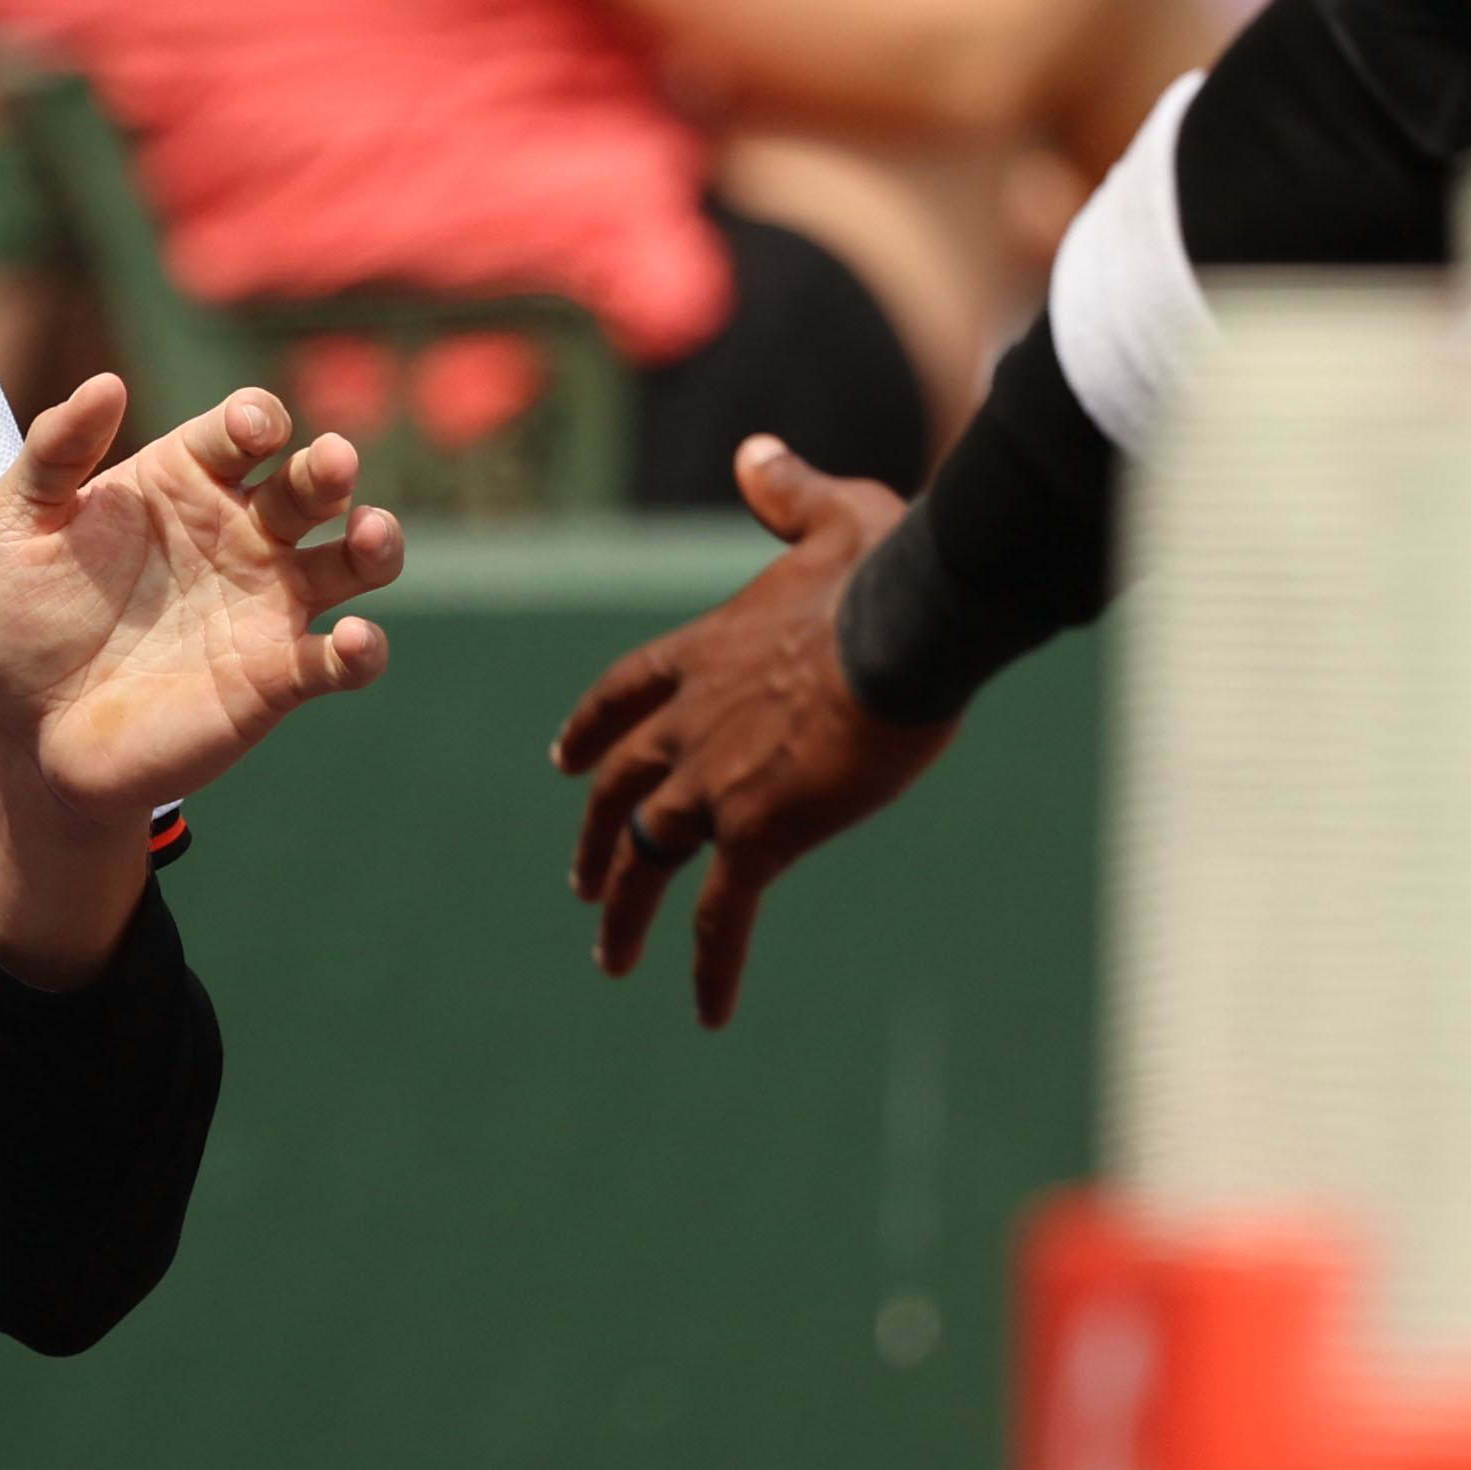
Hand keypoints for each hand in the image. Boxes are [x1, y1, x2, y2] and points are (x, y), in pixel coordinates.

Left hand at [0, 377, 401, 981]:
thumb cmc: (18, 617)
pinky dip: (362, 650)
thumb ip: (55, 451)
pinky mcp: (276, 679)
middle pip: (311, 484)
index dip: (257, 418)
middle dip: (329, 468)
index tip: (250, 431)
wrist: (23, 728)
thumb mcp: (16, 525)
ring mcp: (265, 604)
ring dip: (376, 541)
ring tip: (368, 536)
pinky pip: (341, 660)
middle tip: (330, 464)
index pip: (244, 429)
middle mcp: (240, 533)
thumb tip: (107, 382)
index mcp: (185, 480)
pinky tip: (351, 641)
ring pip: (353, 560)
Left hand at [552, 435, 959, 1025]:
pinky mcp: (758, 834)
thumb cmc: (885, 570)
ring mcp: (715, 782)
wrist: (907, 625)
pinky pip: (720, 915)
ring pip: (648, 857)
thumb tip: (756, 455)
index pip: (621, 696)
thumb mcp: (834, 513)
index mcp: (702, 654)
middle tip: (583, 880)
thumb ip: (788, 492)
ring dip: (627, 909)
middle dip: (596, 834)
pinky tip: (705, 1014)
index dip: (590, 728)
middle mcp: (690, 724)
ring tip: (611, 955)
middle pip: (616, 787)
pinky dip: (708, 966)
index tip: (563, 760)